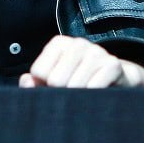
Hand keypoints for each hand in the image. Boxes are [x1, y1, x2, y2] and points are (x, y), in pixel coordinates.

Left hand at [18, 35, 143, 88]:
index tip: (56, 87)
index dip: (44, 87)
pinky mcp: (113, 64)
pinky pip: (95, 87)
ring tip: (85, 95)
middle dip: (62, 94)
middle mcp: (77, 43)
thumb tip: (26, 81)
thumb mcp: (53, 82)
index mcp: (59, 43)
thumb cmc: (77, 83)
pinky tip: (97, 96)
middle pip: (55, 81)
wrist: (116, 82)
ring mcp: (97, 52)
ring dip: (78, 99)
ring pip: (74, 86)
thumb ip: (34, 83)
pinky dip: (93, 98)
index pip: (38, 72)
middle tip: (73, 94)